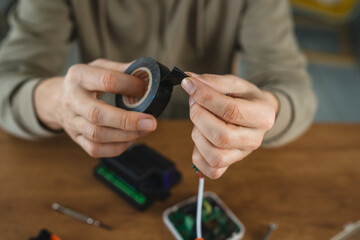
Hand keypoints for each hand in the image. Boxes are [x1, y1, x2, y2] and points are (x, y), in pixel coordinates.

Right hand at [34, 59, 156, 157]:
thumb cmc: (85, 82)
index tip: (146, 90)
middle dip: (127, 121)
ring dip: (126, 135)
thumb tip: (147, 75)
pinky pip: (95, 149)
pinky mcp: (75, 138)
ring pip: (97, 135)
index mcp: (79, 76)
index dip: (130, 86)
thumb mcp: (99, 67)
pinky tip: (130, 139)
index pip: (107, 80)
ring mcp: (72, 121)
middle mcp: (72, 100)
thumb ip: (122, 69)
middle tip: (151, 122)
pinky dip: (117, 148)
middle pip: (98, 114)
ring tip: (145, 130)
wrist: (57, 98)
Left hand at [181, 73, 277, 178]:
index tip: (190, 85)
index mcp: (263, 116)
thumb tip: (189, 80)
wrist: (257, 115)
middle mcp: (255, 139)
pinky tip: (201, 137)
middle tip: (194, 103)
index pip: (231, 110)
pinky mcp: (230, 165)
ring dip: (198, 135)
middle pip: (221, 136)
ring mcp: (242, 155)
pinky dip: (199, 155)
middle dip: (199, 116)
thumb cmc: (245, 98)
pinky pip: (211, 170)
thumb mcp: (235, 84)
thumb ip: (213, 82)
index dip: (205, 97)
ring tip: (199, 120)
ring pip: (215, 156)